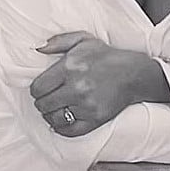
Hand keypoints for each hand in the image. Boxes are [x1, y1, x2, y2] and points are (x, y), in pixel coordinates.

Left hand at [29, 31, 160, 136]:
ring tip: (56, 107)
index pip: (38, 88)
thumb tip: (37, 48)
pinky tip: (62, 120)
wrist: (133, 73)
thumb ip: (58, 41)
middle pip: (43, 105)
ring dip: (51, 114)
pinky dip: (62, 127)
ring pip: (54, 118)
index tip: (42, 88)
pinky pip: (69, 131)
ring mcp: (86, 106)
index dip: (36, 89)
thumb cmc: (105, 56)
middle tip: (49, 97)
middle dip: (42, 101)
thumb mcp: (82, 39)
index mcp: (69, 67)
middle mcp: (76, 88)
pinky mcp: (95, 119)